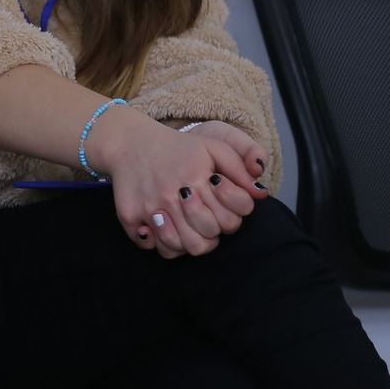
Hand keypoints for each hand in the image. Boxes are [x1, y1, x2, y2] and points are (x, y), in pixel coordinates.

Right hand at [90, 109, 262, 259]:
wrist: (130, 141)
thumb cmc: (177, 148)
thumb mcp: (214, 147)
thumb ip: (240, 169)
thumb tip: (260, 193)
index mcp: (197, 179)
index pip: (229, 221)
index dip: (230, 219)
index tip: (219, 208)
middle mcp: (173, 195)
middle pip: (207, 238)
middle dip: (211, 232)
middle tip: (204, 219)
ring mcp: (150, 207)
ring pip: (180, 247)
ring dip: (188, 241)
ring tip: (186, 227)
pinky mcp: (129, 215)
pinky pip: (151, 246)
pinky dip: (160, 244)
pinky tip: (163, 228)